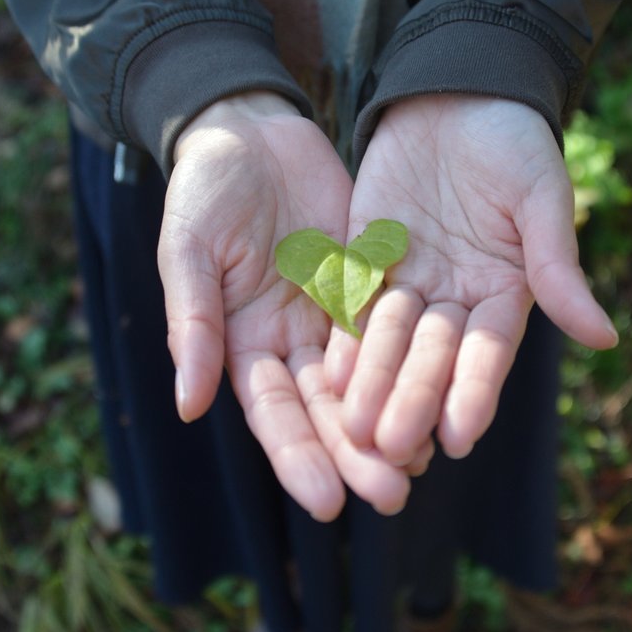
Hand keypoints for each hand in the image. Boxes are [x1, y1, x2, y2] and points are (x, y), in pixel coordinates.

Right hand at [158, 93, 413, 520]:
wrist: (250, 129)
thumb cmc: (203, 190)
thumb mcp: (188, 252)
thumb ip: (192, 325)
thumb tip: (189, 407)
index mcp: (240, 341)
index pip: (272, 412)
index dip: (298, 456)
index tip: (328, 502)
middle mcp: (289, 340)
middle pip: (325, 410)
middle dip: (355, 455)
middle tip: (393, 497)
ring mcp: (329, 314)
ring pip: (364, 381)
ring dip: (390, 421)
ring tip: (424, 466)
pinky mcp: (365, 282)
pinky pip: (392, 328)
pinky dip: (413, 364)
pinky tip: (443, 395)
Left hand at [326, 95, 617, 466]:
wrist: (457, 90)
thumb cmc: (513, 139)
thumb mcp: (541, 196)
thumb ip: (558, 266)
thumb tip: (603, 338)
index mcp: (503, 292)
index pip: (487, 352)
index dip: (474, 392)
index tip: (459, 437)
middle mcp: (454, 297)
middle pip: (431, 357)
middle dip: (411, 398)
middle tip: (390, 445)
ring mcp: (408, 279)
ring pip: (388, 339)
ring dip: (371, 380)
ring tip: (352, 425)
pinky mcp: (366, 254)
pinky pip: (353, 299)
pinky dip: (342, 332)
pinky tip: (327, 368)